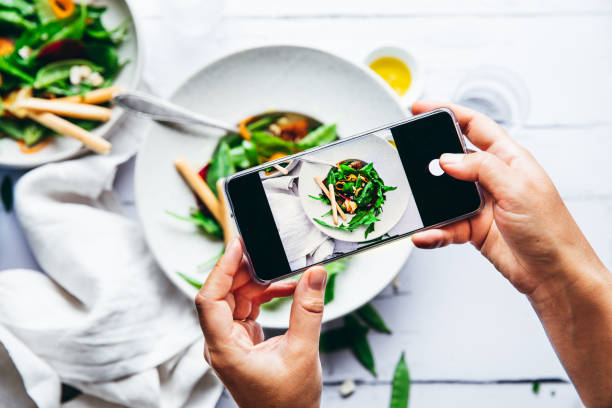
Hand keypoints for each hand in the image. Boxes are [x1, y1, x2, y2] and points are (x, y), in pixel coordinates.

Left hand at [195, 237, 326, 407]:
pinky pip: (246, 308)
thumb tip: (315, 275)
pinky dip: (264, 296)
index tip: (236, 246)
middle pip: (222, 294)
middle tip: (266, 253)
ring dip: (258, 283)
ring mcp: (229, 342)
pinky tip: (285, 290)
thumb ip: (308, 311)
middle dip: (244, 271)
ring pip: (235, 299)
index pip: (209, 300)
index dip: (220, 269)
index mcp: (224, 350)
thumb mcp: (302, 353)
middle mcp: (220, 344)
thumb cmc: (288, 402)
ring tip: (285, 275)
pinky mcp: (241, 341)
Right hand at [410, 101, 603, 299]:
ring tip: (416, 204)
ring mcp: (481, 204)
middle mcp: (493, 178)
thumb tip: (447, 159)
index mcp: (508, 159)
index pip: (474, 125)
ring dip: (429, 202)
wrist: (554, 274)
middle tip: (407, 157)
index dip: (448, 112)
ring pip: (444, 195)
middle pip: (453, 158)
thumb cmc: (551, 231)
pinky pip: (445, 226)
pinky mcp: (473, 228)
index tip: (421, 108)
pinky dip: (434, 231)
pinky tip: (428, 234)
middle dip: (430, 158)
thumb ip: (481, 168)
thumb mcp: (518, 188)